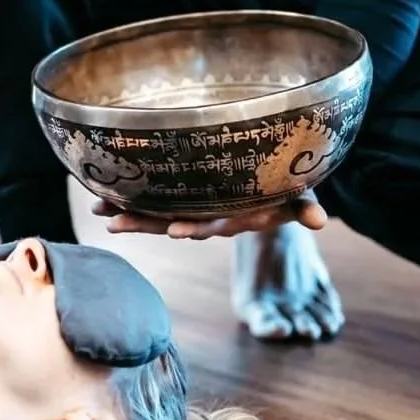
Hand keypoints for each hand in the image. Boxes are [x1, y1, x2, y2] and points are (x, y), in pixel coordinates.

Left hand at [92, 191, 326, 239]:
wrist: (269, 189)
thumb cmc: (284, 188)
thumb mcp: (296, 195)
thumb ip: (303, 206)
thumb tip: (320, 221)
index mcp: (234, 217)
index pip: (212, 225)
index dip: (195, 228)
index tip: (176, 231)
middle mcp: (208, 217)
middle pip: (173, 223)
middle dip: (144, 223)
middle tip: (114, 224)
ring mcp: (192, 209)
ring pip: (157, 215)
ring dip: (128, 215)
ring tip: (99, 214)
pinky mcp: (181, 198)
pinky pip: (152, 202)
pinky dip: (128, 201)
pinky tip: (101, 200)